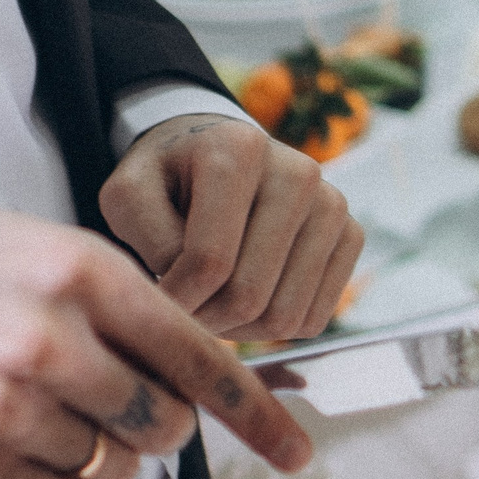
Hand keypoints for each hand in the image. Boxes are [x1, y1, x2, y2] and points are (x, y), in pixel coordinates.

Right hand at [0, 206, 308, 478]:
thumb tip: (197, 366)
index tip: (294, 448)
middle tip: (126, 403)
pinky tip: (45, 457)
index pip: (197, 354)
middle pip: (163, 421)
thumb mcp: (47, 245)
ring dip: (109, 457)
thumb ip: (125, 300)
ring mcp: (6, 404)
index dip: (255, 410)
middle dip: (161, 423)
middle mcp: (50, 339)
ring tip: (64, 417)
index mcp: (84, 274)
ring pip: (117, 469)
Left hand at [98, 114, 365, 341]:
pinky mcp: (351, 234)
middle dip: (205, 319)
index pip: (210, 261)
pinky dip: (275, 327)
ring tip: (211, 302)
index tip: (154, 300)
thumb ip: (146, 239)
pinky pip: (315, 318)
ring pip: (285, 315)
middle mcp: (300, 170)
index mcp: (239, 150)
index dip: (174, 300)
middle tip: (183, 308)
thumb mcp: (128, 195)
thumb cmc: (168, 179)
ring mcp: (332, 203)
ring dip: (238, 329)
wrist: (218, 156)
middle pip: (250, 294)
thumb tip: (189, 295)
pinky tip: (249, 295)